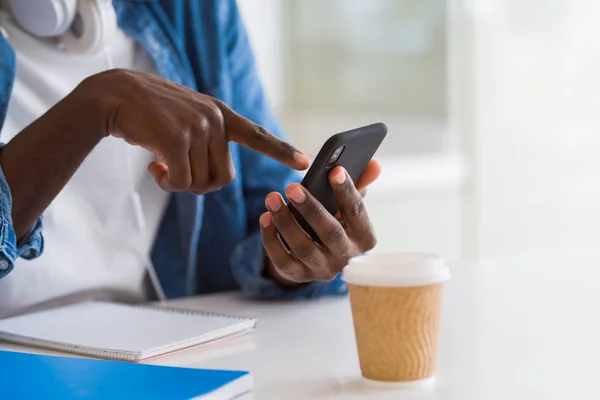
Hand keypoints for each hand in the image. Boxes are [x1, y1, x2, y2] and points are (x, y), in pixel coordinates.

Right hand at [82, 69, 309, 193]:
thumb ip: (207, 140)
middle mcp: (215, 120)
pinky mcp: (177, 140)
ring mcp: (197, 128)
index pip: (257, 135)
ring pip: (200, 183)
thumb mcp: (187, 118)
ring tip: (160, 164)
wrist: (115, 95)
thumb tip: (213, 178)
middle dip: (200, 184)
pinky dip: (166, 183)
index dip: (280, 150)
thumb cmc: (150, 113)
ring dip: (178, 183)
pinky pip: (181, 182)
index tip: (304, 161)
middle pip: (222, 177)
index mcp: (221, 114)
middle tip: (176, 174)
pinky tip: (152, 165)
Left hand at [260, 160, 381, 284]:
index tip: (335, 170)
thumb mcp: (348, 205)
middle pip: (330, 234)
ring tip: (272, 198)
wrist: (320, 254)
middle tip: (292, 187)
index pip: (357, 213)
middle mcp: (346, 256)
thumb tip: (374, 164)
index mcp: (364, 237)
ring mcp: (322, 269)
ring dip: (286, 221)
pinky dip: (271, 239)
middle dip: (311, 209)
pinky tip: (264, 217)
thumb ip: (360, 183)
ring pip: (303, 248)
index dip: (346, 192)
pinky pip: (282, 260)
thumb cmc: (337, 221)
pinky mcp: (299, 276)